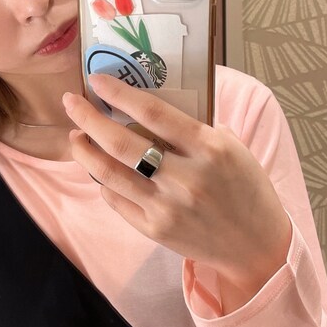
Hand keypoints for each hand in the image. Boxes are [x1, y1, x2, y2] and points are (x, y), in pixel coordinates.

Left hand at [62, 74, 291, 311]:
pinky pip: (115, 201)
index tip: (95, 80)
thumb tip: (146, 109)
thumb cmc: (246, 189)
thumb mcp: (232, 148)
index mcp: (209, 148)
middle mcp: (184, 178)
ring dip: (84, 151)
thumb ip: (193, 130)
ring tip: (75, 137)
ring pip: (108, 174)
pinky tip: (99, 169)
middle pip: (120, 143)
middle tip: (70, 103)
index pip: (153, 113)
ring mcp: (166, 207)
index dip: (119, 94)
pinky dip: (102, 182)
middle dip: (87, 118)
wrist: (256, 246)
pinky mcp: (154, 229)